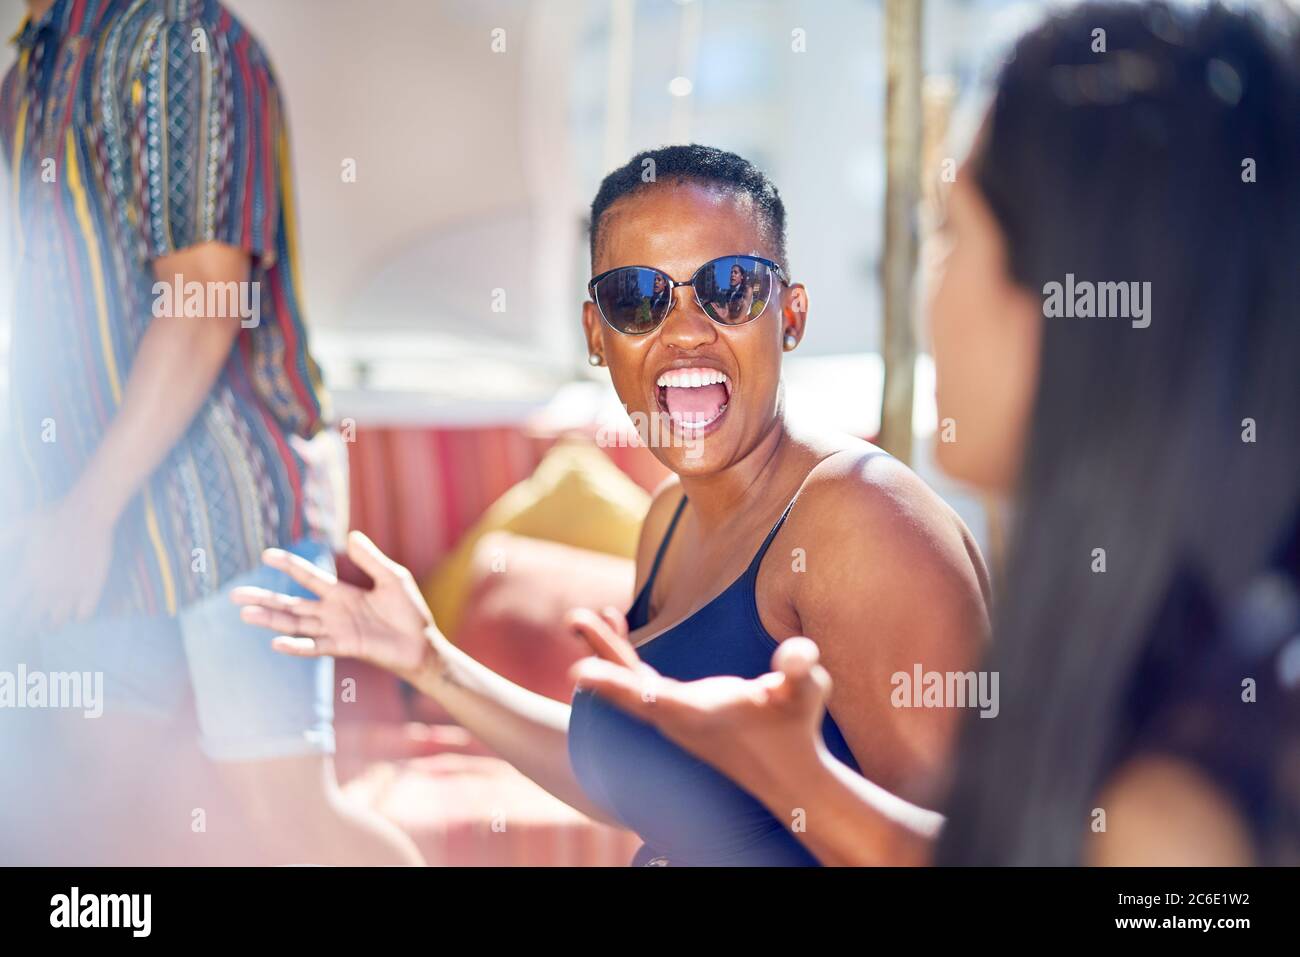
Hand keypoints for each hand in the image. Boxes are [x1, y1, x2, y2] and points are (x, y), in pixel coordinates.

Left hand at [2, 494, 115, 637]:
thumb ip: (4, 541)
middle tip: (23, 630)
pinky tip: (74, 610)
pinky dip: (77, 616)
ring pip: (57, 623)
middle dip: (24, 629)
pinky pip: (83, 615)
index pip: (10, 607)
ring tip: (49, 623)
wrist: (88, 512)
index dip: (7, 616)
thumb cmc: (52, 516)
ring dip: (51, 624)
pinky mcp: (92, 587)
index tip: (8, 618)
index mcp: (28, 574)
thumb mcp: (20, 525)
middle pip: (31, 622)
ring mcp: (72, 589)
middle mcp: (48, 587)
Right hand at [230, 530, 436, 678]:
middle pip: (291, 604)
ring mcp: (335, 630)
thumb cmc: (409, 611)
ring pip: (296, 624)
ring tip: (245, 614)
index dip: (289, 565)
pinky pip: (315, 646)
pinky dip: (296, 646)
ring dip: (270, 620)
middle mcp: (332, 612)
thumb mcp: (392, 578)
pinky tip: (276, 642)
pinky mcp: (344, 646)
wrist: (422, 643)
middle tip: (234, 594)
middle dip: (264, 598)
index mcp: (342, 594)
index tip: (266, 554)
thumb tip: (352, 536)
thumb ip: (371, 560)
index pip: (308, 577)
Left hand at [567, 610, 831, 796]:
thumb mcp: (806, 693)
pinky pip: (638, 680)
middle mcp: (679, 719)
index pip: (650, 698)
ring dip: (606, 650)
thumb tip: (798, 655)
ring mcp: (674, 717)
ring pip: (629, 682)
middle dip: (600, 653)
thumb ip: (800, 671)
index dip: (613, 685)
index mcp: (701, 715)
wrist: (790, 776)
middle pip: (629, 687)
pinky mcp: (677, 711)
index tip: (576, 672)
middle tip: (573, 619)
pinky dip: (622, 656)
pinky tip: (616, 624)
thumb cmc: (796, 729)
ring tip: (579, 618)